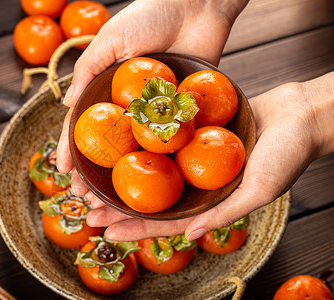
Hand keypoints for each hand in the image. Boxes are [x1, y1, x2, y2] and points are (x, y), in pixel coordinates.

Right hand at [57, 0, 248, 181]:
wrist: (198, 5)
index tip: (62, 171)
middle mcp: (130, 104)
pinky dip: (161, 161)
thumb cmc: (151, 14)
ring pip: (138, 149)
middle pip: (110, 144)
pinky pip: (170, 139)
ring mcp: (156, 111)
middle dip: (96, 170)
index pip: (85, 124)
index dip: (71, 147)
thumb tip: (63, 103)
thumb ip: (87, 69)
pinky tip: (154, 183)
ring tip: (113, 201)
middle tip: (87, 196)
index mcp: (109, 88)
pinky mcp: (183, 111)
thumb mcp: (111, 38)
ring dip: (125, 175)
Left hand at [85, 71, 333, 240]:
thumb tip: (192, 236)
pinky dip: (143, 145)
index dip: (135, 228)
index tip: (105, 230)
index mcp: (208, 202)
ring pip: (151, 171)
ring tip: (93, 179)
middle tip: (86, 206)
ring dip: (123, 175)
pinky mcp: (194, 134)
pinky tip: (120, 142)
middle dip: (118, 204)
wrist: (300, 114)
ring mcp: (193, 158)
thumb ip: (226, 212)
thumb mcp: (260, 189)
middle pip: (151, 197)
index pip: (165, 221)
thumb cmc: (287, 155)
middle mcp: (196, 182)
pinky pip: (164, 142)